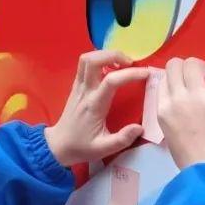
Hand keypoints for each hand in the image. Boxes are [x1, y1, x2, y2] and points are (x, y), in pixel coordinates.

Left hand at [45, 50, 148, 166]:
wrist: (58, 145)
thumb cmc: (81, 147)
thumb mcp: (103, 149)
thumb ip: (122, 139)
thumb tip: (140, 128)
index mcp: (94, 105)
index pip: (111, 80)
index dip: (130, 74)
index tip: (146, 74)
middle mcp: (85, 91)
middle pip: (94, 60)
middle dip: (114, 55)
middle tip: (131, 64)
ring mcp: (78, 86)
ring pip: (87, 59)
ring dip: (105, 55)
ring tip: (121, 64)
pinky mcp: (75, 86)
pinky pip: (84, 65)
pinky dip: (99, 60)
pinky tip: (110, 68)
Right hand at [157, 57, 204, 172]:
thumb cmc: (192, 160)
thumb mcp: (170, 133)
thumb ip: (173, 113)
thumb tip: (185, 100)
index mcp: (162, 109)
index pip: (164, 78)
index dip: (179, 80)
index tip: (190, 91)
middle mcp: (177, 99)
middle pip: (177, 64)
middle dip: (191, 69)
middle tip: (204, 84)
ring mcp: (198, 98)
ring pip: (196, 63)